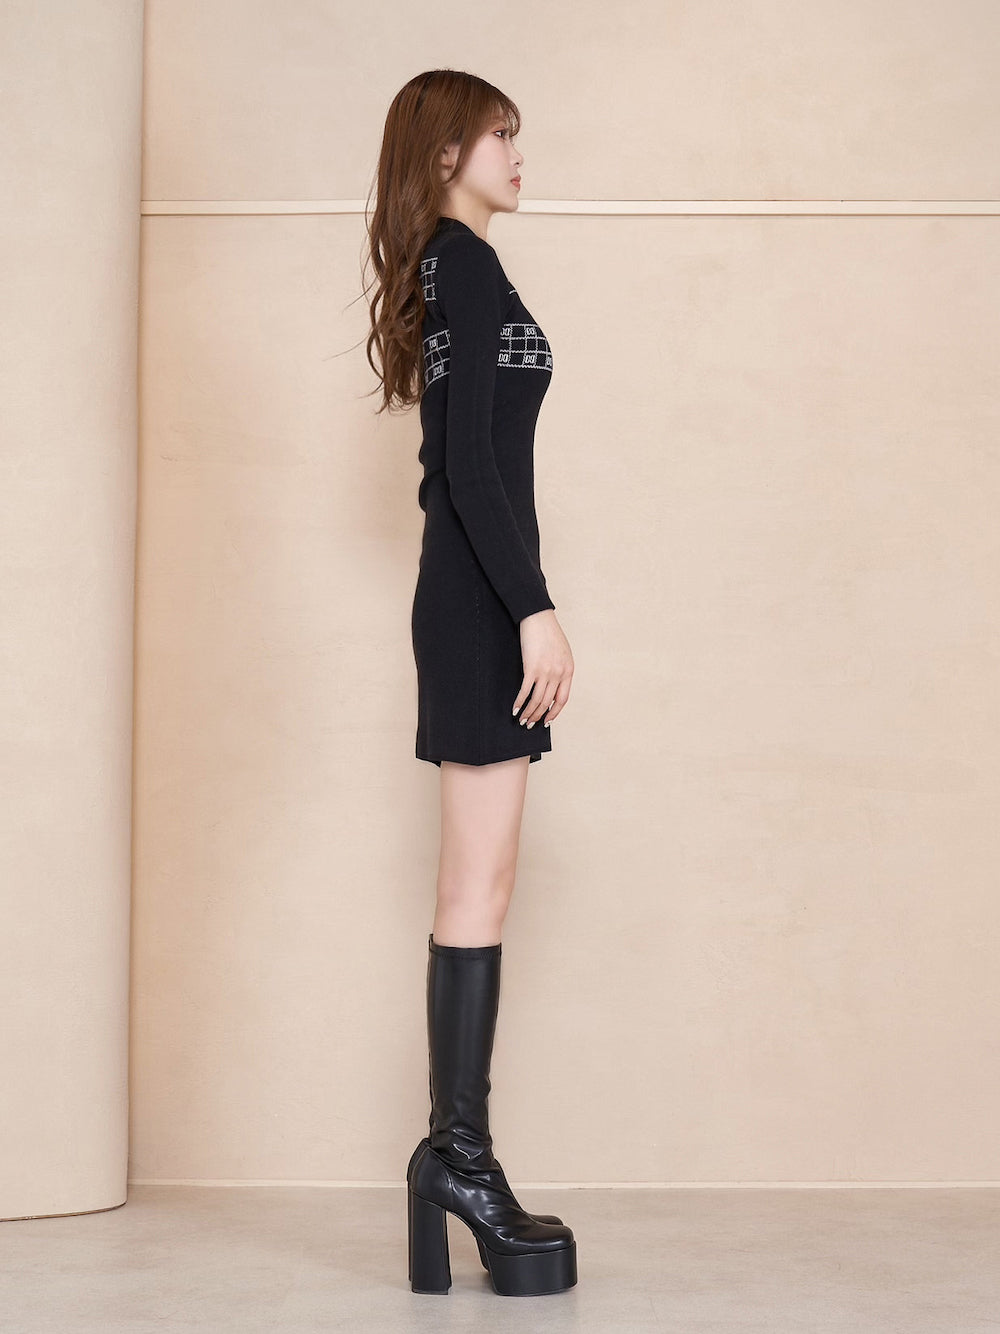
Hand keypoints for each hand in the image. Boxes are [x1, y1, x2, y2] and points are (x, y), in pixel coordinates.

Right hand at [513, 609, 573, 729]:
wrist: (538, 618)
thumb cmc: (549, 633)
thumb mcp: (562, 653)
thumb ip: (560, 669)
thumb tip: (552, 687)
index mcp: (568, 670)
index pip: (562, 699)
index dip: (554, 712)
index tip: (547, 721)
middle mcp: (559, 673)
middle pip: (548, 702)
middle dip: (538, 716)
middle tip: (530, 724)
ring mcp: (546, 671)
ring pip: (537, 700)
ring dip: (528, 713)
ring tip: (522, 720)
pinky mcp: (531, 668)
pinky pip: (525, 691)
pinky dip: (519, 702)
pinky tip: (515, 709)